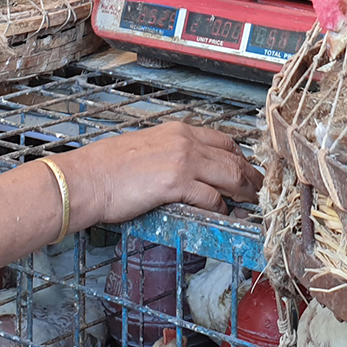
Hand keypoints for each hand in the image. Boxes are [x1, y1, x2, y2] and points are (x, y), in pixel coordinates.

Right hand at [54, 123, 261, 229]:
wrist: (86, 178)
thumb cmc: (107, 168)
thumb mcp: (146, 148)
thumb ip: (172, 155)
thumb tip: (190, 172)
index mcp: (177, 131)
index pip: (223, 141)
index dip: (241, 159)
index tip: (247, 172)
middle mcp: (184, 142)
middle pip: (234, 159)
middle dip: (252, 178)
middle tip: (260, 192)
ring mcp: (182, 161)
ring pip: (230, 176)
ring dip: (245, 193)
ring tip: (251, 205)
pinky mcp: (175, 183)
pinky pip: (212, 198)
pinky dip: (222, 209)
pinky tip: (223, 215)